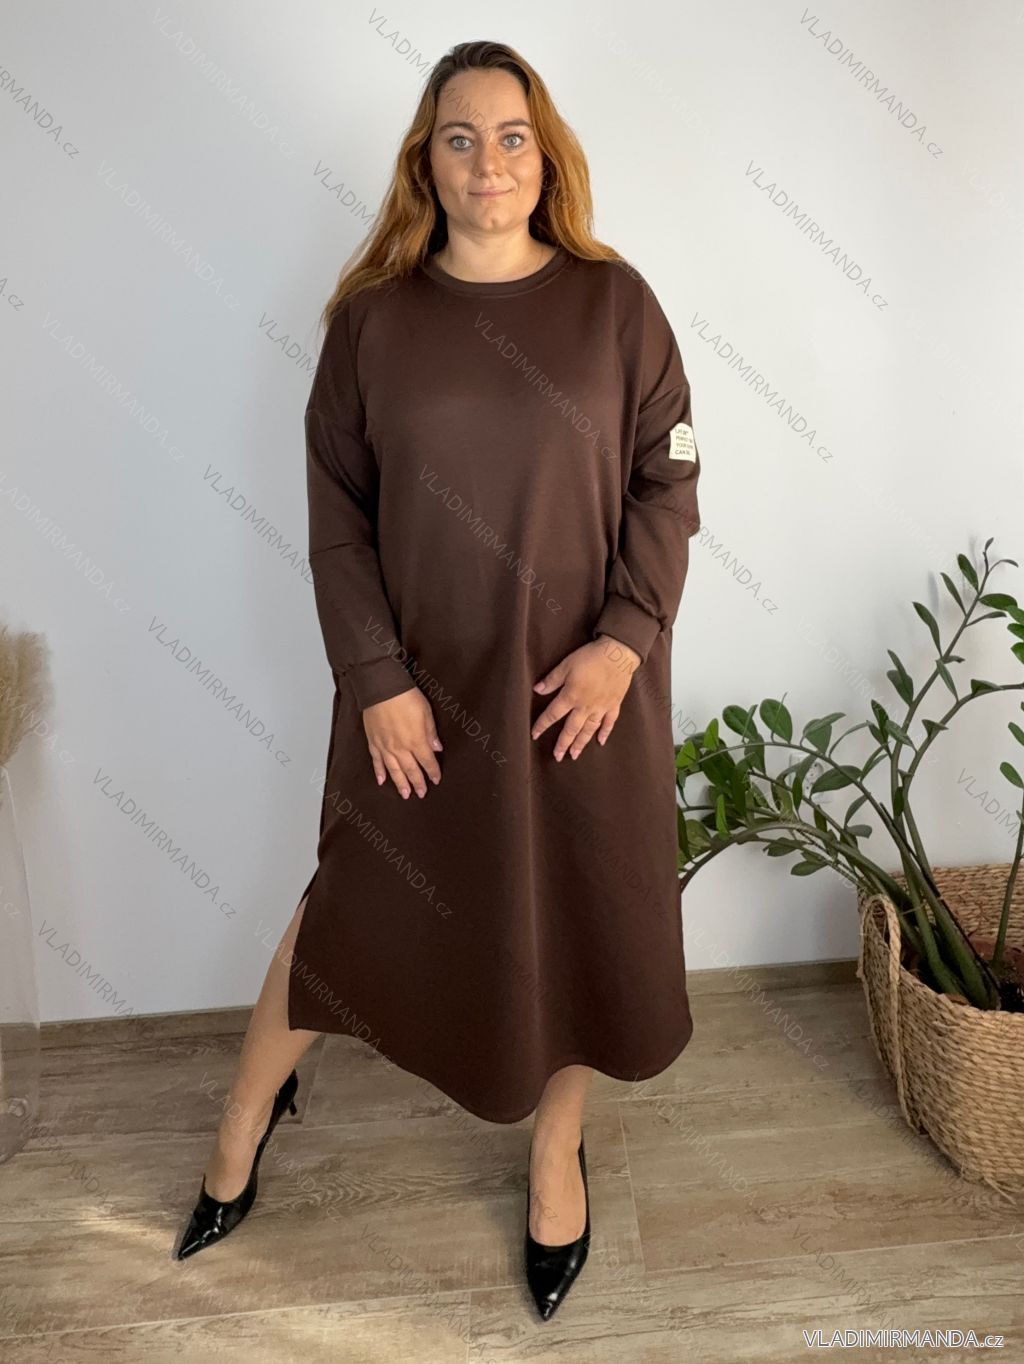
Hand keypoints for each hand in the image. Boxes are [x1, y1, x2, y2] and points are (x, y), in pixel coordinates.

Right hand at [363, 687, 442, 797]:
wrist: (382, 688)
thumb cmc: (406, 697)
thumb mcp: (426, 713)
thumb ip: (431, 733)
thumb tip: (437, 749)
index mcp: (416, 741)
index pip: (427, 762)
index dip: (432, 772)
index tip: (436, 780)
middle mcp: (400, 748)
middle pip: (411, 770)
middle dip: (417, 782)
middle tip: (421, 794)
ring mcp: (385, 746)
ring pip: (393, 770)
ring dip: (400, 783)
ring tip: (405, 794)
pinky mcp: (373, 741)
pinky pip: (377, 761)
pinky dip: (379, 771)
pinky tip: (381, 780)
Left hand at [531, 634, 641, 759]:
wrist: (618, 653)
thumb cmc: (591, 657)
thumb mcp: (566, 665)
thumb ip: (552, 680)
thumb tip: (537, 690)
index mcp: (571, 697)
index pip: (553, 715)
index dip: (542, 725)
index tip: (534, 735)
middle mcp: (585, 707)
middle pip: (571, 729)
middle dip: (563, 743)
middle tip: (557, 757)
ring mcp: (601, 707)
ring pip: (589, 730)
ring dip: (581, 743)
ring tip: (574, 755)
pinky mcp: (614, 704)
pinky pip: (609, 722)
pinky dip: (605, 732)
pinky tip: (601, 742)